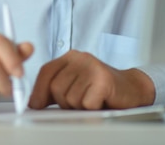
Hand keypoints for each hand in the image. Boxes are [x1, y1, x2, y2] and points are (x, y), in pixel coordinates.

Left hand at [28, 50, 154, 109]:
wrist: (131, 89)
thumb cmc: (101, 89)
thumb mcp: (74, 85)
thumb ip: (53, 89)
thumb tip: (33, 102)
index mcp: (70, 57)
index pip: (46, 72)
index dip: (38, 91)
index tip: (35, 105)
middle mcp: (80, 57)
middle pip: (56, 87)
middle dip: (64, 102)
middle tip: (79, 101)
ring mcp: (92, 67)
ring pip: (70, 98)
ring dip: (79, 106)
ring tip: (91, 99)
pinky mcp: (103, 80)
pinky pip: (86, 103)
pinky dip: (92, 108)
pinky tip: (100, 101)